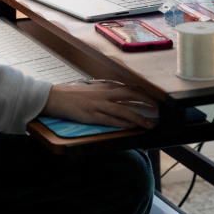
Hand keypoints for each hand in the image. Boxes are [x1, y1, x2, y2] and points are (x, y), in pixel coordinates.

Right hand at [43, 81, 157, 128]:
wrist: (55, 98)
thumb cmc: (73, 94)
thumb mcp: (92, 90)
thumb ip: (106, 92)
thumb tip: (119, 96)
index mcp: (105, 86)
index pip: (129, 88)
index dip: (143, 93)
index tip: (154, 98)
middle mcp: (104, 94)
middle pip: (131, 95)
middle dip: (146, 102)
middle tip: (158, 109)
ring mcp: (99, 105)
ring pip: (124, 110)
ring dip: (139, 118)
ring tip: (150, 124)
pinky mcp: (93, 116)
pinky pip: (112, 120)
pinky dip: (124, 124)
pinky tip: (132, 127)